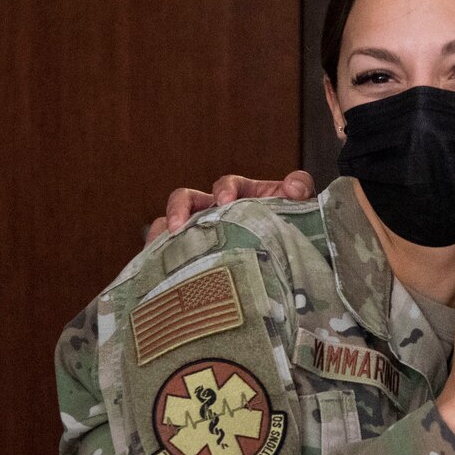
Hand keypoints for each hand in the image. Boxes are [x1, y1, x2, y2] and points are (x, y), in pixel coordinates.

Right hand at [146, 171, 317, 242]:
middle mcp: (214, 212)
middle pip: (187, 199)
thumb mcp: (298, 209)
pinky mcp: (192, 257)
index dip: (225, 189)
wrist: (292, 259)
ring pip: (170, 225)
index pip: (228, 185)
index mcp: (241, 197)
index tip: (225, 201)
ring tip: (159, 247)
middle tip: (181, 224)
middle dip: (181, 208)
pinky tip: (154, 269)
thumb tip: (293, 187)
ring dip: (162, 232)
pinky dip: (156, 256)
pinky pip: (166, 253)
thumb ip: (300, 191)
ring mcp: (200, 233)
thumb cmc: (290, 229)